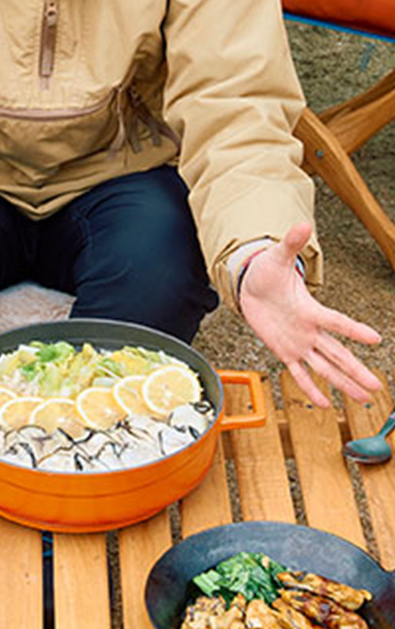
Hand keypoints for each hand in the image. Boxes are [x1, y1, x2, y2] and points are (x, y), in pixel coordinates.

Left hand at [238, 222, 381, 407]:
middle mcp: (309, 330)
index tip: (376, 339)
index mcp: (310, 310)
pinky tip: (325, 404)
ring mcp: (298, 343)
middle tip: (377, 386)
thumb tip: (303, 224)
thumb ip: (291, 244)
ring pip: (323, 368)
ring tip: (365, 398)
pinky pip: (298, 373)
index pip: (335, 322)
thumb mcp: (277, 258)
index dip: (353, 330)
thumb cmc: (268, 273)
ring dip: (342, 383)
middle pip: (336, 354)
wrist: (252, 287)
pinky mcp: (284, 351)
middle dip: (356, 370)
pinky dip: (309, 388)